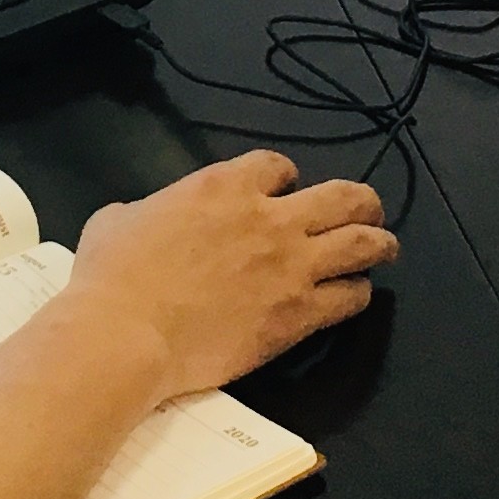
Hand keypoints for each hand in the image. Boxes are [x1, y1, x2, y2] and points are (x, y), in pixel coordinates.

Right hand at [67, 151, 395, 402]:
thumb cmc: (113, 275)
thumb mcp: (118, 219)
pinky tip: (354, 296)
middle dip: (361, 202)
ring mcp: (291, 265)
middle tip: (367, 211)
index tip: (285, 192)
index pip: (278, 166)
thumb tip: (143, 219)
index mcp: (224, 186)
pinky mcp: (299, 313)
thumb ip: (147, 212)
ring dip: (379, 243)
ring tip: (385, 248)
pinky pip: (350, 298)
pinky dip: (357, 294)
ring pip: (361, 243)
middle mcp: (270, 218)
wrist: (127, 332)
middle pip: (342, 197)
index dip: (285, 178)